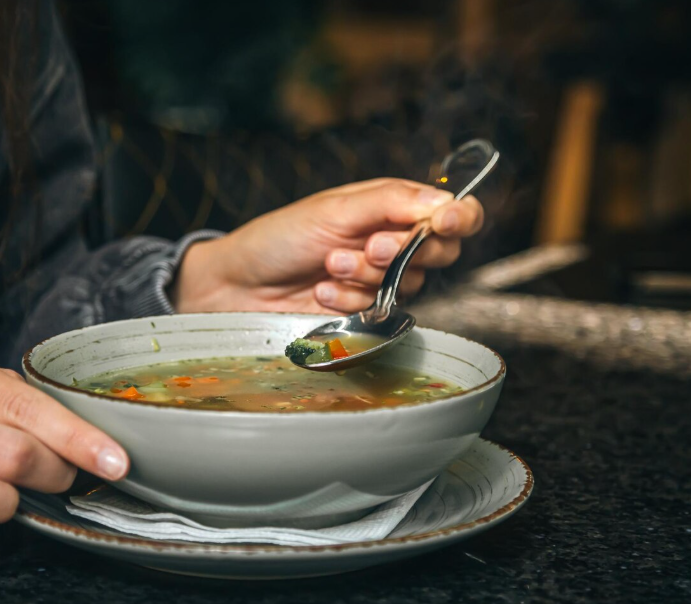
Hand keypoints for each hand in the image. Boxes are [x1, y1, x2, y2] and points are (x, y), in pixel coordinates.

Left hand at [174, 178, 483, 312]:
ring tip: (328, 265)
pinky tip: (321, 291)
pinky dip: (350, 300)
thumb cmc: (279, 237)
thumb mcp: (333, 210)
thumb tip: (444, 202)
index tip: (445, 224)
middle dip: (403, 251)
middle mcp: (391, 240)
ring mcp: (379, 277)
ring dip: (366, 275)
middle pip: (440, 251)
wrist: (239, 285)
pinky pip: (381, 309)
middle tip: (367, 245)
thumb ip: (390, 203)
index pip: (450, 211)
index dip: (459, 218)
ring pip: (410, 283)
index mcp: (390, 206)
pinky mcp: (364, 310)